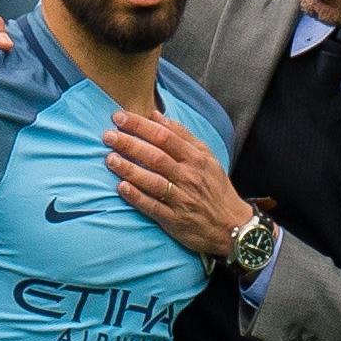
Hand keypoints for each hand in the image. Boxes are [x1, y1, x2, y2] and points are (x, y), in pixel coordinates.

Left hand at [103, 110, 251, 257]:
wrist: (232, 226)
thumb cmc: (215, 188)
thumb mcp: (207, 157)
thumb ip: (182, 135)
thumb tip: (155, 115)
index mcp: (196, 159)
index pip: (165, 136)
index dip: (141, 126)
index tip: (119, 117)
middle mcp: (189, 177)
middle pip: (156, 157)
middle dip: (130, 144)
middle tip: (108, 136)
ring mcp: (181, 199)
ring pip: (153, 181)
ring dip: (130, 169)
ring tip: (110, 159)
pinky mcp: (174, 220)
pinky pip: (153, 207)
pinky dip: (137, 197)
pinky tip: (121, 188)